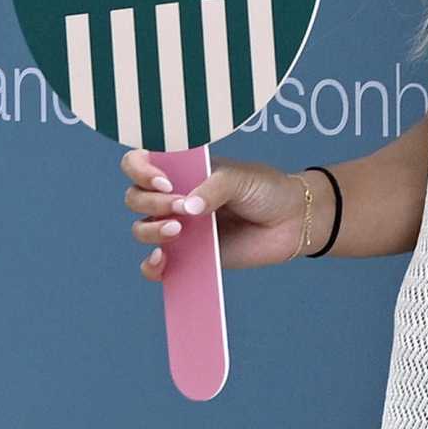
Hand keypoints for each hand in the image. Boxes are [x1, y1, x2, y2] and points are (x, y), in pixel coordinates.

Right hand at [121, 149, 309, 281]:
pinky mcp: (189, 256)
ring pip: (141, 230)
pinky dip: (151, 265)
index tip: (163, 182)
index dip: (139, 169)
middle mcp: (174, 197)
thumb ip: (213, 188)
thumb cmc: (266, 190)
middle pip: (135, 198)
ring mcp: (179, 227)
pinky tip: (162, 260)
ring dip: (151, 230)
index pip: (139, 163)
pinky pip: (156, 265)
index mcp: (182, 170)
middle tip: (182, 207)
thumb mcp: (240, 178)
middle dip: (151, 203)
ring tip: (180, 229)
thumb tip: (188, 208)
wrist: (292, 221)